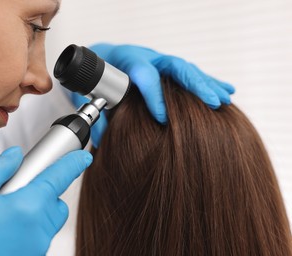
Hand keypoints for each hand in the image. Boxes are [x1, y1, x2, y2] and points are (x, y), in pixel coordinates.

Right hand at [0, 147, 91, 255]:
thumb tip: (15, 157)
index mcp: (28, 208)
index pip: (59, 177)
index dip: (73, 164)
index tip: (83, 158)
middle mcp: (38, 233)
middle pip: (54, 203)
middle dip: (41, 192)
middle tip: (12, 192)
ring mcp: (34, 253)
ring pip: (44, 223)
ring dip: (30, 214)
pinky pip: (33, 241)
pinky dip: (22, 232)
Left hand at [71, 43, 234, 146]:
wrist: (99, 58)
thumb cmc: (93, 77)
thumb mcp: (86, 94)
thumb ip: (96, 115)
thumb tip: (103, 140)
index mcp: (124, 60)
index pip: (144, 74)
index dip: (154, 96)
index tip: (163, 119)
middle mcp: (145, 57)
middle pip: (174, 66)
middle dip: (195, 84)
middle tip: (213, 102)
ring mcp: (158, 60)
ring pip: (187, 70)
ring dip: (208, 84)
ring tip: (225, 99)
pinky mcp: (166, 67)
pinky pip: (190, 73)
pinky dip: (208, 82)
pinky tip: (226, 90)